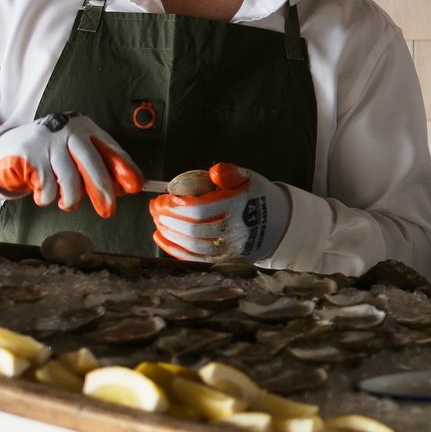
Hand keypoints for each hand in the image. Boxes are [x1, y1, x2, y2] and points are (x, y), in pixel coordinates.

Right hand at [0, 112, 141, 216]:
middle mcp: (68, 131)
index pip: (110, 148)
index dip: (124, 168)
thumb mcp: (75, 155)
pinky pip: (47, 186)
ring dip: (72, 199)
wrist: (5, 147)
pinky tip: (45, 197)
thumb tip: (121, 189)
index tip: (135, 186)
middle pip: (92, 163)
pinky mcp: (29, 155)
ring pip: (69, 178)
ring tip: (69, 205)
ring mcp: (47, 141)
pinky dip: (49, 198)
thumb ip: (96, 167)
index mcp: (85, 128)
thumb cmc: (50, 155)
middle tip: (109, 211)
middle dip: (103, 190)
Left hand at [149, 163, 291, 262]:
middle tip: (154, 208)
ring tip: (158, 220)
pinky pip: (195, 258)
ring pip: (192, 245)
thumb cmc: (254, 197)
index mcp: (239, 206)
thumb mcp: (246, 178)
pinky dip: (174, 248)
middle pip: (192, 228)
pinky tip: (160, 237)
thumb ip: (229, 172)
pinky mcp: (225, 259)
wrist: (276, 223)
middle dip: (167, 218)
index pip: (198, 209)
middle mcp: (235, 230)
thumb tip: (215, 172)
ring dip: (169, 233)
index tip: (160, 199)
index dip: (174, 206)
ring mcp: (230, 248)